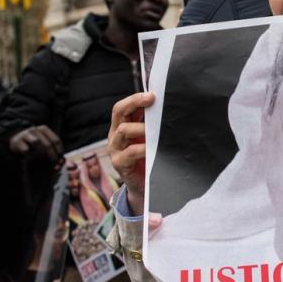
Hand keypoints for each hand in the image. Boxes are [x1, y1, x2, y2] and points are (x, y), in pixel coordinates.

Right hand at [9, 125, 63, 168]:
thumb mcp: (43, 142)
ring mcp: (25, 134)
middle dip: (52, 155)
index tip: (60, 160)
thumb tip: (66, 163)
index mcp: (44, 129)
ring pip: (36, 142)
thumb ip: (54, 150)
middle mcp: (35, 130)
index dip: (60, 151)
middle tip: (53, 164)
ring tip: (42, 161)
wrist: (15, 138)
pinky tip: (31, 159)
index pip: (56, 140)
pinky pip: (25, 148)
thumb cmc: (33, 143)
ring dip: (41, 154)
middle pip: (47, 143)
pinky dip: (29, 155)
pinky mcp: (17, 141)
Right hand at [107, 92, 154, 215]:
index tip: (152, 95)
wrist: (144, 186)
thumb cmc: (149, 157)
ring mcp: (115, 149)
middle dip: (134, 103)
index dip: (135, 98)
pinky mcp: (119, 163)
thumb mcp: (149, 138)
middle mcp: (116, 134)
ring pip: (123, 130)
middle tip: (151, 100)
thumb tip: (167, 107)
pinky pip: (129, 152)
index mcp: (122, 125)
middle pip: (119, 112)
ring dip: (141, 127)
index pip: (123, 107)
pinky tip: (153, 148)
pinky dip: (142, 148)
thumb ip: (152, 124)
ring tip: (156, 128)